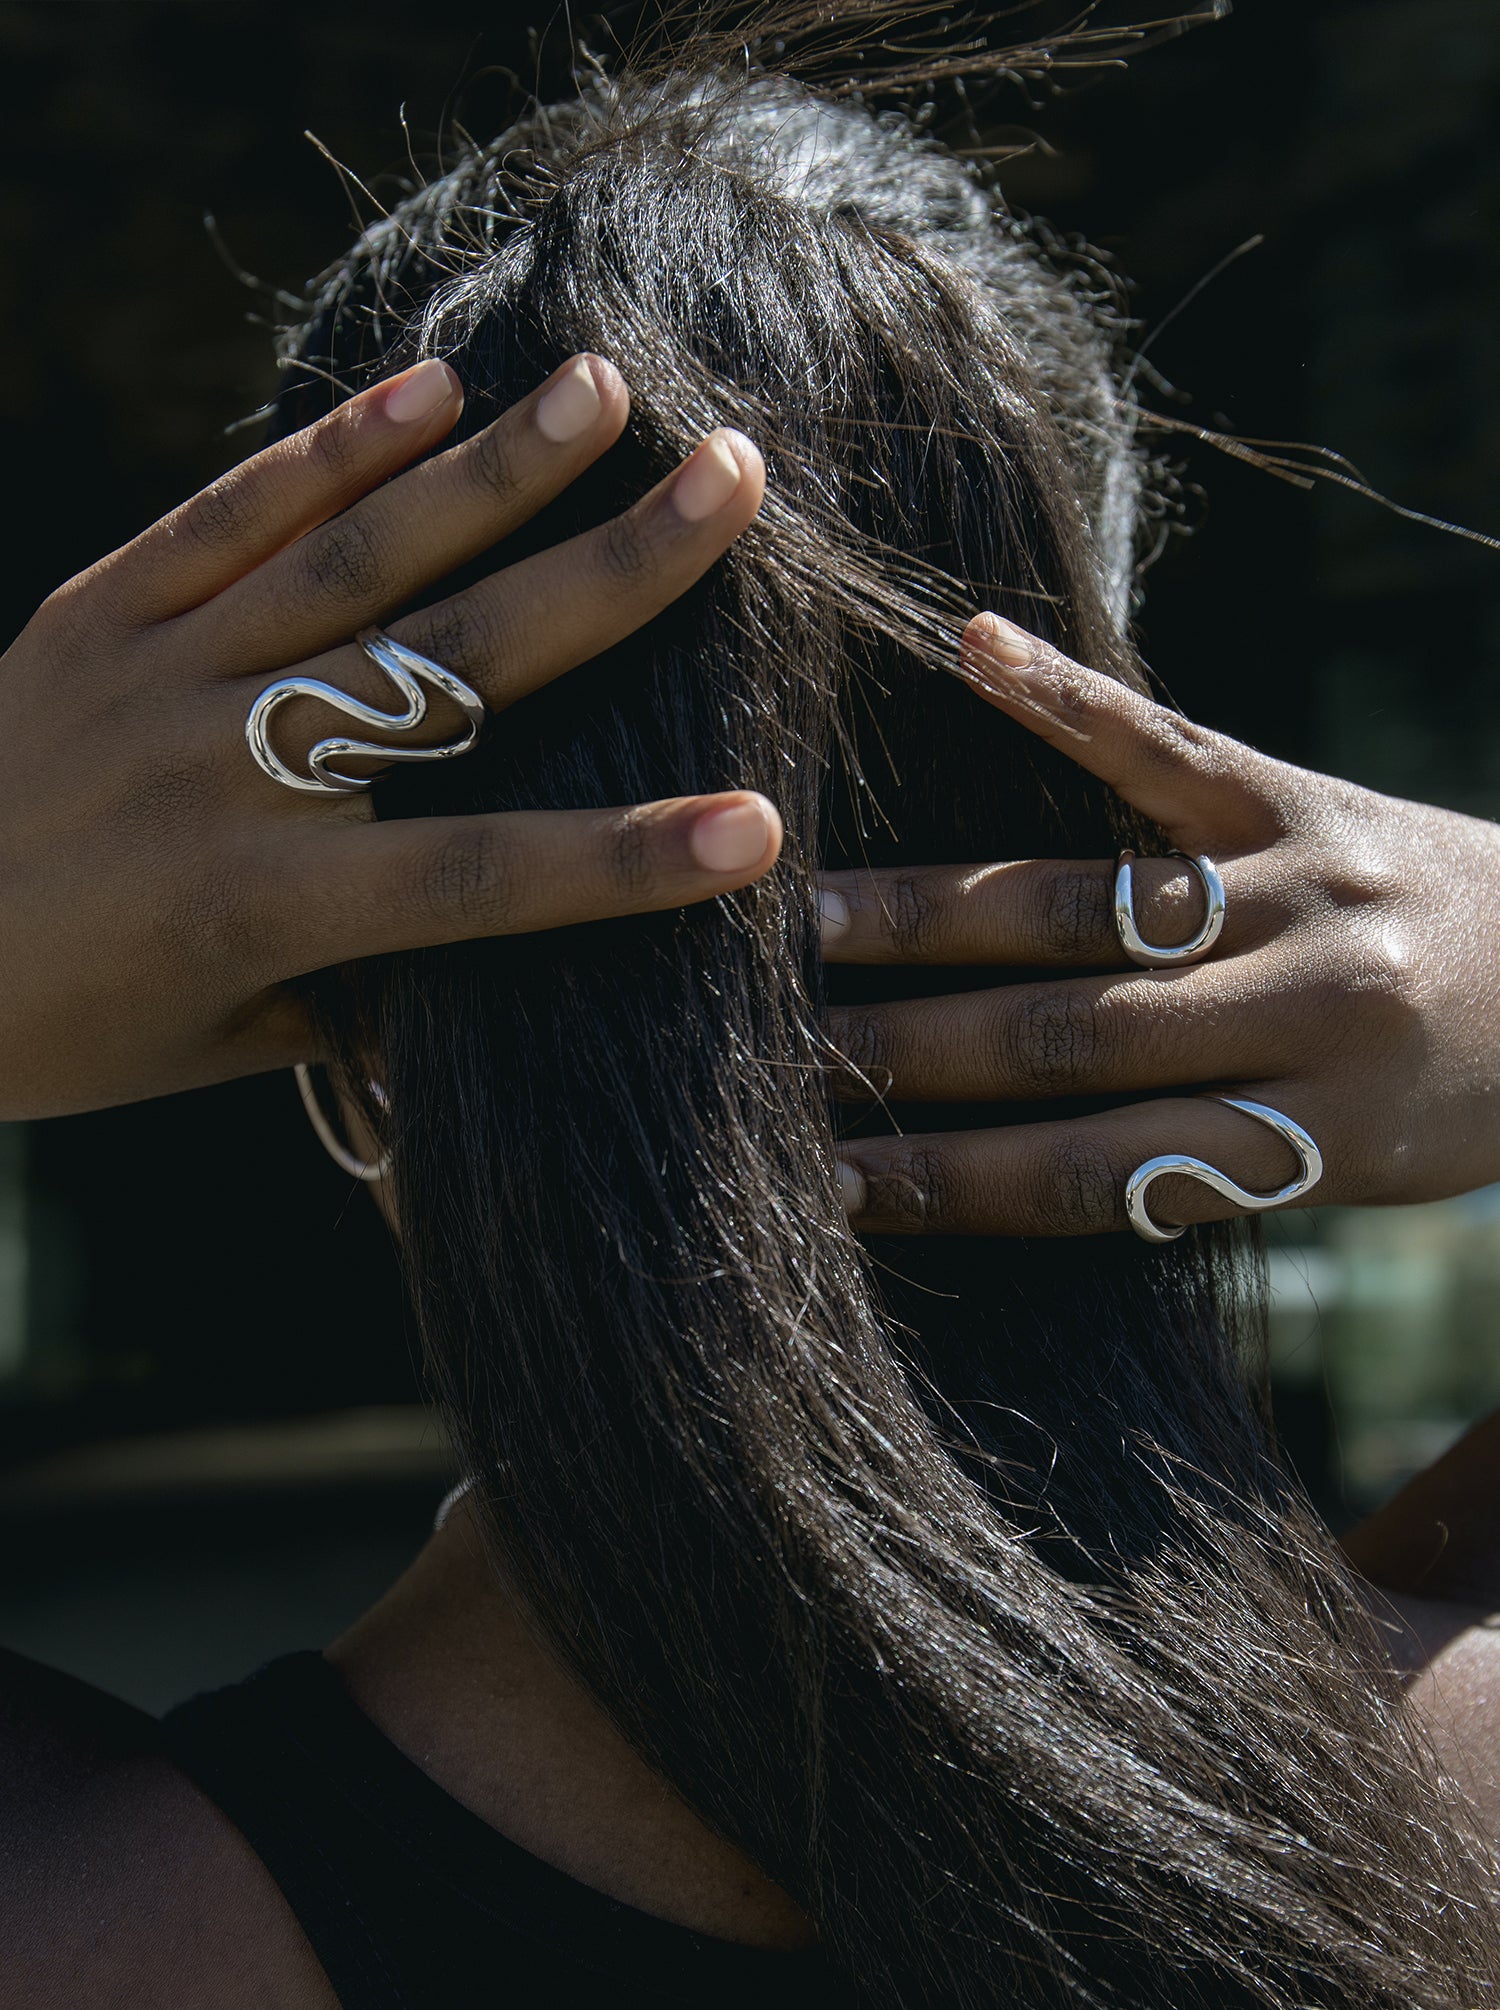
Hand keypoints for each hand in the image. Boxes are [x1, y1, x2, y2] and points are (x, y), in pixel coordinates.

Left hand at [0, 354, 776, 1120]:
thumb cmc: (54, 1026)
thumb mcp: (215, 1046)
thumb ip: (355, 999)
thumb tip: (487, 979)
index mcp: (264, 907)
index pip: (483, 882)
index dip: (626, 862)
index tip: (760, 828)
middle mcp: (229, 772)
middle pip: (452, 665)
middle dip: (612, 574)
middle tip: (736, 481)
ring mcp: (160, 672)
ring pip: (356, 558)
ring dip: (494, 469)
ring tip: (607, 386)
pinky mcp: (97, 607)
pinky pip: (229, 513)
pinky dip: (333, 447)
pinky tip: (430, 385)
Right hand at [822, 613, 1499, 1236]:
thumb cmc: (1464, 1097)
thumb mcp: (1353, 1166)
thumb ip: (1200, 1164)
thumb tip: (994, 1172)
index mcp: (1318, 1135)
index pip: (1091, 1173)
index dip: (951, 1183)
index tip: (831, 1189)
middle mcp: (1310, 1008)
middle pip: (1067, 1041)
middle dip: (907, 1056)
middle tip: (776, 1054)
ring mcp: (1306, 887)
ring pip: (1088, 911)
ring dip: (936, 916)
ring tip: (809, 917)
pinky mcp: (1307, 792)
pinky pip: (1168, 746)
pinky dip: (1063, 700)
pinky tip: (968, 647)